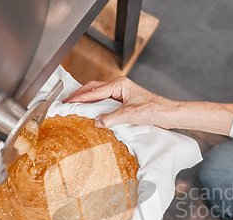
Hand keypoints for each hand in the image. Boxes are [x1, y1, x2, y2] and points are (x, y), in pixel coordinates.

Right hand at [63, 77, 232, 134]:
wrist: (167, 114)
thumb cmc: (154, 110)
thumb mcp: (130, 115)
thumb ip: (111, 118)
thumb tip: (96, 122)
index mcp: (119, 85)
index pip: (94, 91)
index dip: (79, 97)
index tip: (66, 102)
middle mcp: (119, 86)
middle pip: (93, 88)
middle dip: (79, 95)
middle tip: (65, 102)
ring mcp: (121, 93)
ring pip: (98, 93)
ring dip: (86, 99)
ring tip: (74, 106)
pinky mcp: (124, 101)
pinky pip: (105, 100)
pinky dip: (95, 104)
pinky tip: (90, 111)